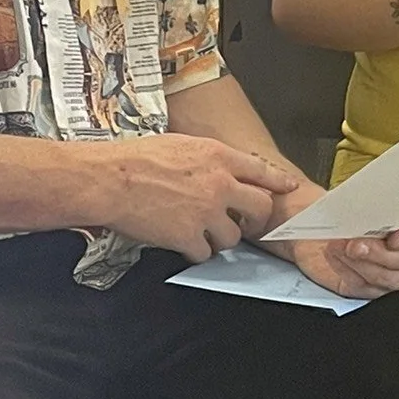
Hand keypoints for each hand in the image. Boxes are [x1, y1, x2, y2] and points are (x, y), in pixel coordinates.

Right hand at [104, 135, 299, 255]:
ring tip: (199, 232)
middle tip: (243, 223)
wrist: (110, 180)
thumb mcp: (180, 144)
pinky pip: (205, 253)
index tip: (288, 188)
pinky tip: (182, 244)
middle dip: (254, 219)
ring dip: (219, 238)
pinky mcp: (190, 237)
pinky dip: (195, 252)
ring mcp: (207, 212)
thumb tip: (216, 167)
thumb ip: (207, 158)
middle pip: (260, 208)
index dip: (278, 182)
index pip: (262, 171)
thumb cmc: (135, 158)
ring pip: (233, 237)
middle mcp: (220, 184)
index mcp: (218, 157)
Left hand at [261, 174, 398, 295]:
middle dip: (382, 253)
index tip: (395, 237)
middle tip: (356, 243)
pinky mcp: (370, 287)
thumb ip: (363, 197)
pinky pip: (367, 288)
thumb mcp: (353, 195)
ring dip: (365, 264)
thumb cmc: (341, 207)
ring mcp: (391, 271)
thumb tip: (341, 198)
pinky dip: (350, 272)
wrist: (315, 226)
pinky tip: (336, 257)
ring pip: (392, 279)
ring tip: (341, 248)